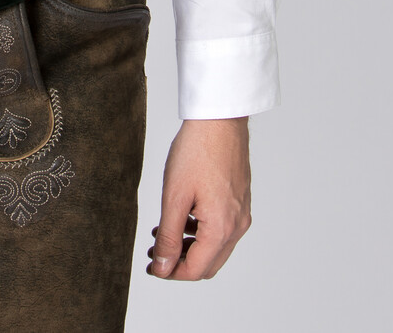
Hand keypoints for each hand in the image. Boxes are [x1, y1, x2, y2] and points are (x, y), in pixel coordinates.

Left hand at [146, 117, 251, 280]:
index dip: (171, 273)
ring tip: (163, 233)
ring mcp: (241, 213)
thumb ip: (169, 236)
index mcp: (222, 228)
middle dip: (180, 263)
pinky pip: (222, 229)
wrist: (219, 119)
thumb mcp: (174, 196)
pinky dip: (201, 232)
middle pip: (208, 264)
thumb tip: (163, 267)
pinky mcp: (240, 200)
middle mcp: (237, 226)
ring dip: (190, 248)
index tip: (151, 267)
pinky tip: (182, 217)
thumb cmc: (197, 151)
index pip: (196, 270)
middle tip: (156, 253)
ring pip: (216, 248)